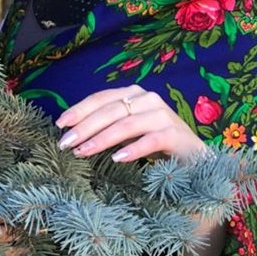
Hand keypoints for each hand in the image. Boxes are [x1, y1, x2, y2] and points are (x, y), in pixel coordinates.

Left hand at [55, 84, 205, 162]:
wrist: (196, 161)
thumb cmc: (155, 144)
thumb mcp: (128, 131)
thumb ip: (108, 125)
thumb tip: (72, 131)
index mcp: (134, 94)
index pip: (101, 98)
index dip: (79, 109)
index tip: (59, 124)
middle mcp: (148, 99)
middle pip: (110, 110)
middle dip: (84, 126)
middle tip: (65, 143)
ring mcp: (163, 115)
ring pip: (127, 124)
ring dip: (102, 138)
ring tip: (83, 152)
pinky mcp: (176, 135)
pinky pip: (151, 140)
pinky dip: (132, 149)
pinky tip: (116, 159)